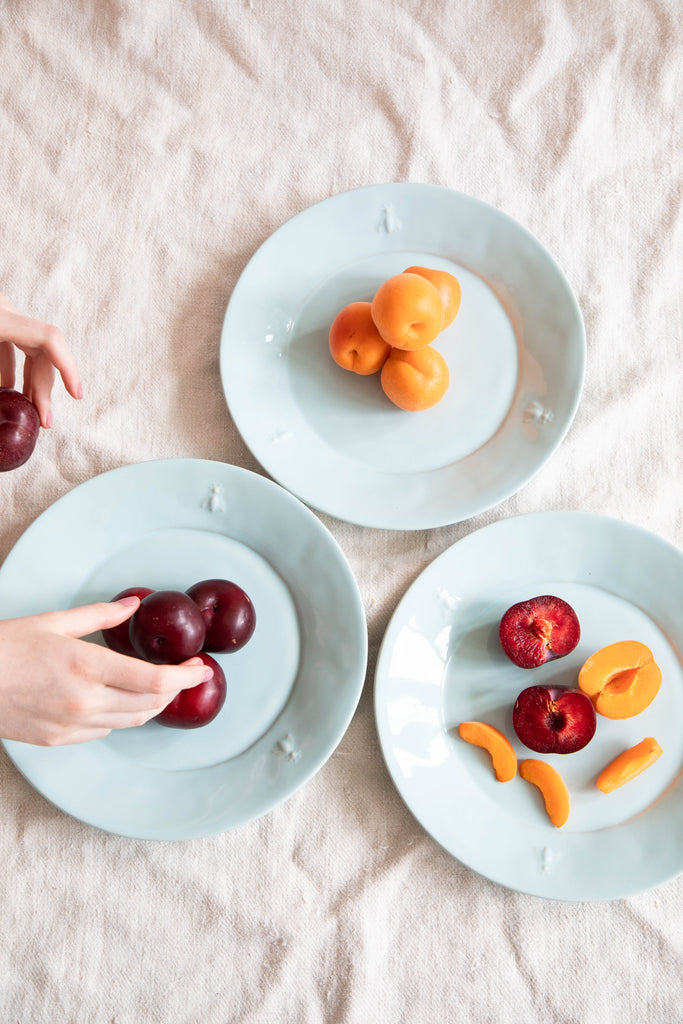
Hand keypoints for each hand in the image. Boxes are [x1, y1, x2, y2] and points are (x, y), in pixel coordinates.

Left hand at [0, 292, 81, 427]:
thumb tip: (7, 397)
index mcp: (2, 319)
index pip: (50, 339)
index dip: (69, 368)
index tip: (77, 395)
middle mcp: (6, 313)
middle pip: (42, 350)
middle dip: (45, 388)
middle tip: (45, 419)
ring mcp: (3, 315)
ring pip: (29, 350)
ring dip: (30, 381)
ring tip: (31, 409)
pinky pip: (12, 345)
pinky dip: (12, 370)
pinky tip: (9, 390)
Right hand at [0, 597, 212, 745]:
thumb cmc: (5, 647)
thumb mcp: (54, 622)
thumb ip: (100, 616)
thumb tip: (133, 605)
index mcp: (87, 666)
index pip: (156, 681)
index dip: (187, 677)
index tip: (202, 669)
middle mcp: (84, 701)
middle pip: (151, 705)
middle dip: (175, 690)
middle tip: (185, 674)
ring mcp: (71, 725)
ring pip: (131, 721)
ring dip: (152, 705)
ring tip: (160, 687)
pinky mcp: (59, 740)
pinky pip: (104, 730)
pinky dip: (121, 715)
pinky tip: (118, 699)